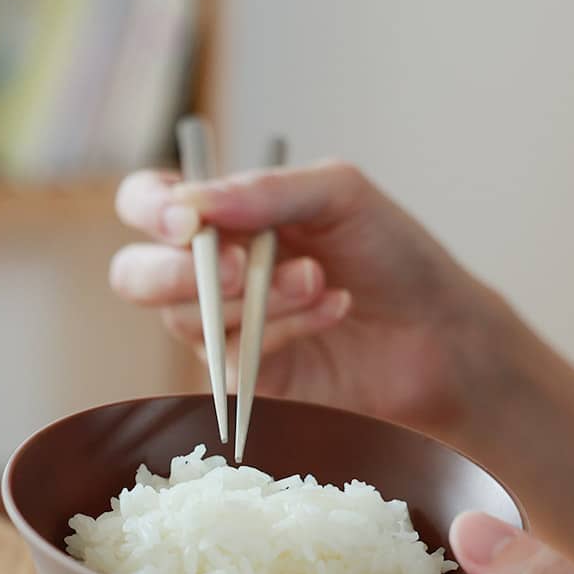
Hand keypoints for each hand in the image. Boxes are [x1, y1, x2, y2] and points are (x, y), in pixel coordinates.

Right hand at [111, 161, 518, 442]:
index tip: (186, 220)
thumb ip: (265, 192)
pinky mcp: (246, 381)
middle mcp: (208, 273)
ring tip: (319, 281)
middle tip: (240, 268)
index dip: (150, 209)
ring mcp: (223, 330)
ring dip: (257, 298)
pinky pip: (230, 362)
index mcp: (220, 216)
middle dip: (176, 273)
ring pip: (189, 321)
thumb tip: (191, 203)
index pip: (146, 204)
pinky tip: (331, 311)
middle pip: (134, 275)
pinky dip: (283, 330)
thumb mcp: (338, 194)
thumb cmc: (391, 252)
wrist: (439, 330)